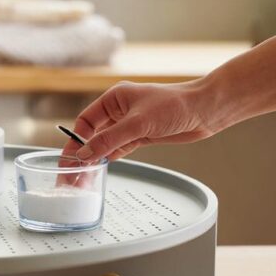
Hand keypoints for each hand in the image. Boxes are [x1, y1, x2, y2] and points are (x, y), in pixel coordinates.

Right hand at [66, 79, 218, 161]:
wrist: (205, 111)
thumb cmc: (175, 105)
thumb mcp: (138, 123)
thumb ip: (109, 140)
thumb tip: (84, 154)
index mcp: (113, 98)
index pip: (85, 121)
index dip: (76, 140)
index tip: (70, 158)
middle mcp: (118, 111)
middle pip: (92, 135)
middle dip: (81, 153)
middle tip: (71, 173)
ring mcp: (129, 125)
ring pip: (104, 144)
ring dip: (94, 159)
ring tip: (83, 177)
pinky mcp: (140, 136)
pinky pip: (117, 149)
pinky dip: (108, 159)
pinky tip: (99, 169)